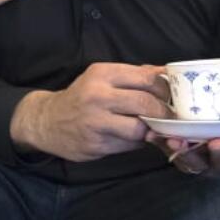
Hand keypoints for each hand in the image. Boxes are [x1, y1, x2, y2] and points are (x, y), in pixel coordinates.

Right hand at [10, 63, 169, 161]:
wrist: (48, 121)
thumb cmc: (83, 97)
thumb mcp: (104, 77)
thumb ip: (135, 76)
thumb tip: (169, 74)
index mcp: (103, 74)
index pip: (147, 79)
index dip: (166, 90)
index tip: (172, 97)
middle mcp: (98, 96)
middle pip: (146, 104)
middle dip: (164, 113)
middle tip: (169, 117)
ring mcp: (95, 122)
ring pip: (139, 129)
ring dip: (150, 131)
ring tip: (151, 128)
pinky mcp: (96, 145)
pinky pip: (128, 146)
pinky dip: (136, 142)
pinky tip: (132, 137)